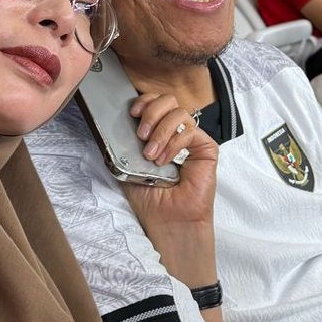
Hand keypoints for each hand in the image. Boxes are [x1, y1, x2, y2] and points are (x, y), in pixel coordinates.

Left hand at [121, 94, 217, 229]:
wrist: (167, 221)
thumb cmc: (149, 198)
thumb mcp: (127, 165)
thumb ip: (123, 143)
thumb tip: (115, 122)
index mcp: (159, 132)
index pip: (156, 102)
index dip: (145, 101)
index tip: (132, 113)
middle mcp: (176, 132)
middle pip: (169, 100)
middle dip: (152, 112)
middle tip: (141, 136)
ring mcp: (193, 139)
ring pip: (179, 113)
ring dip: (161, 131)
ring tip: (151, 155)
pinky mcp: (207, 148)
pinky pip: (191, 131)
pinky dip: (174, 143)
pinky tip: (165, 160)